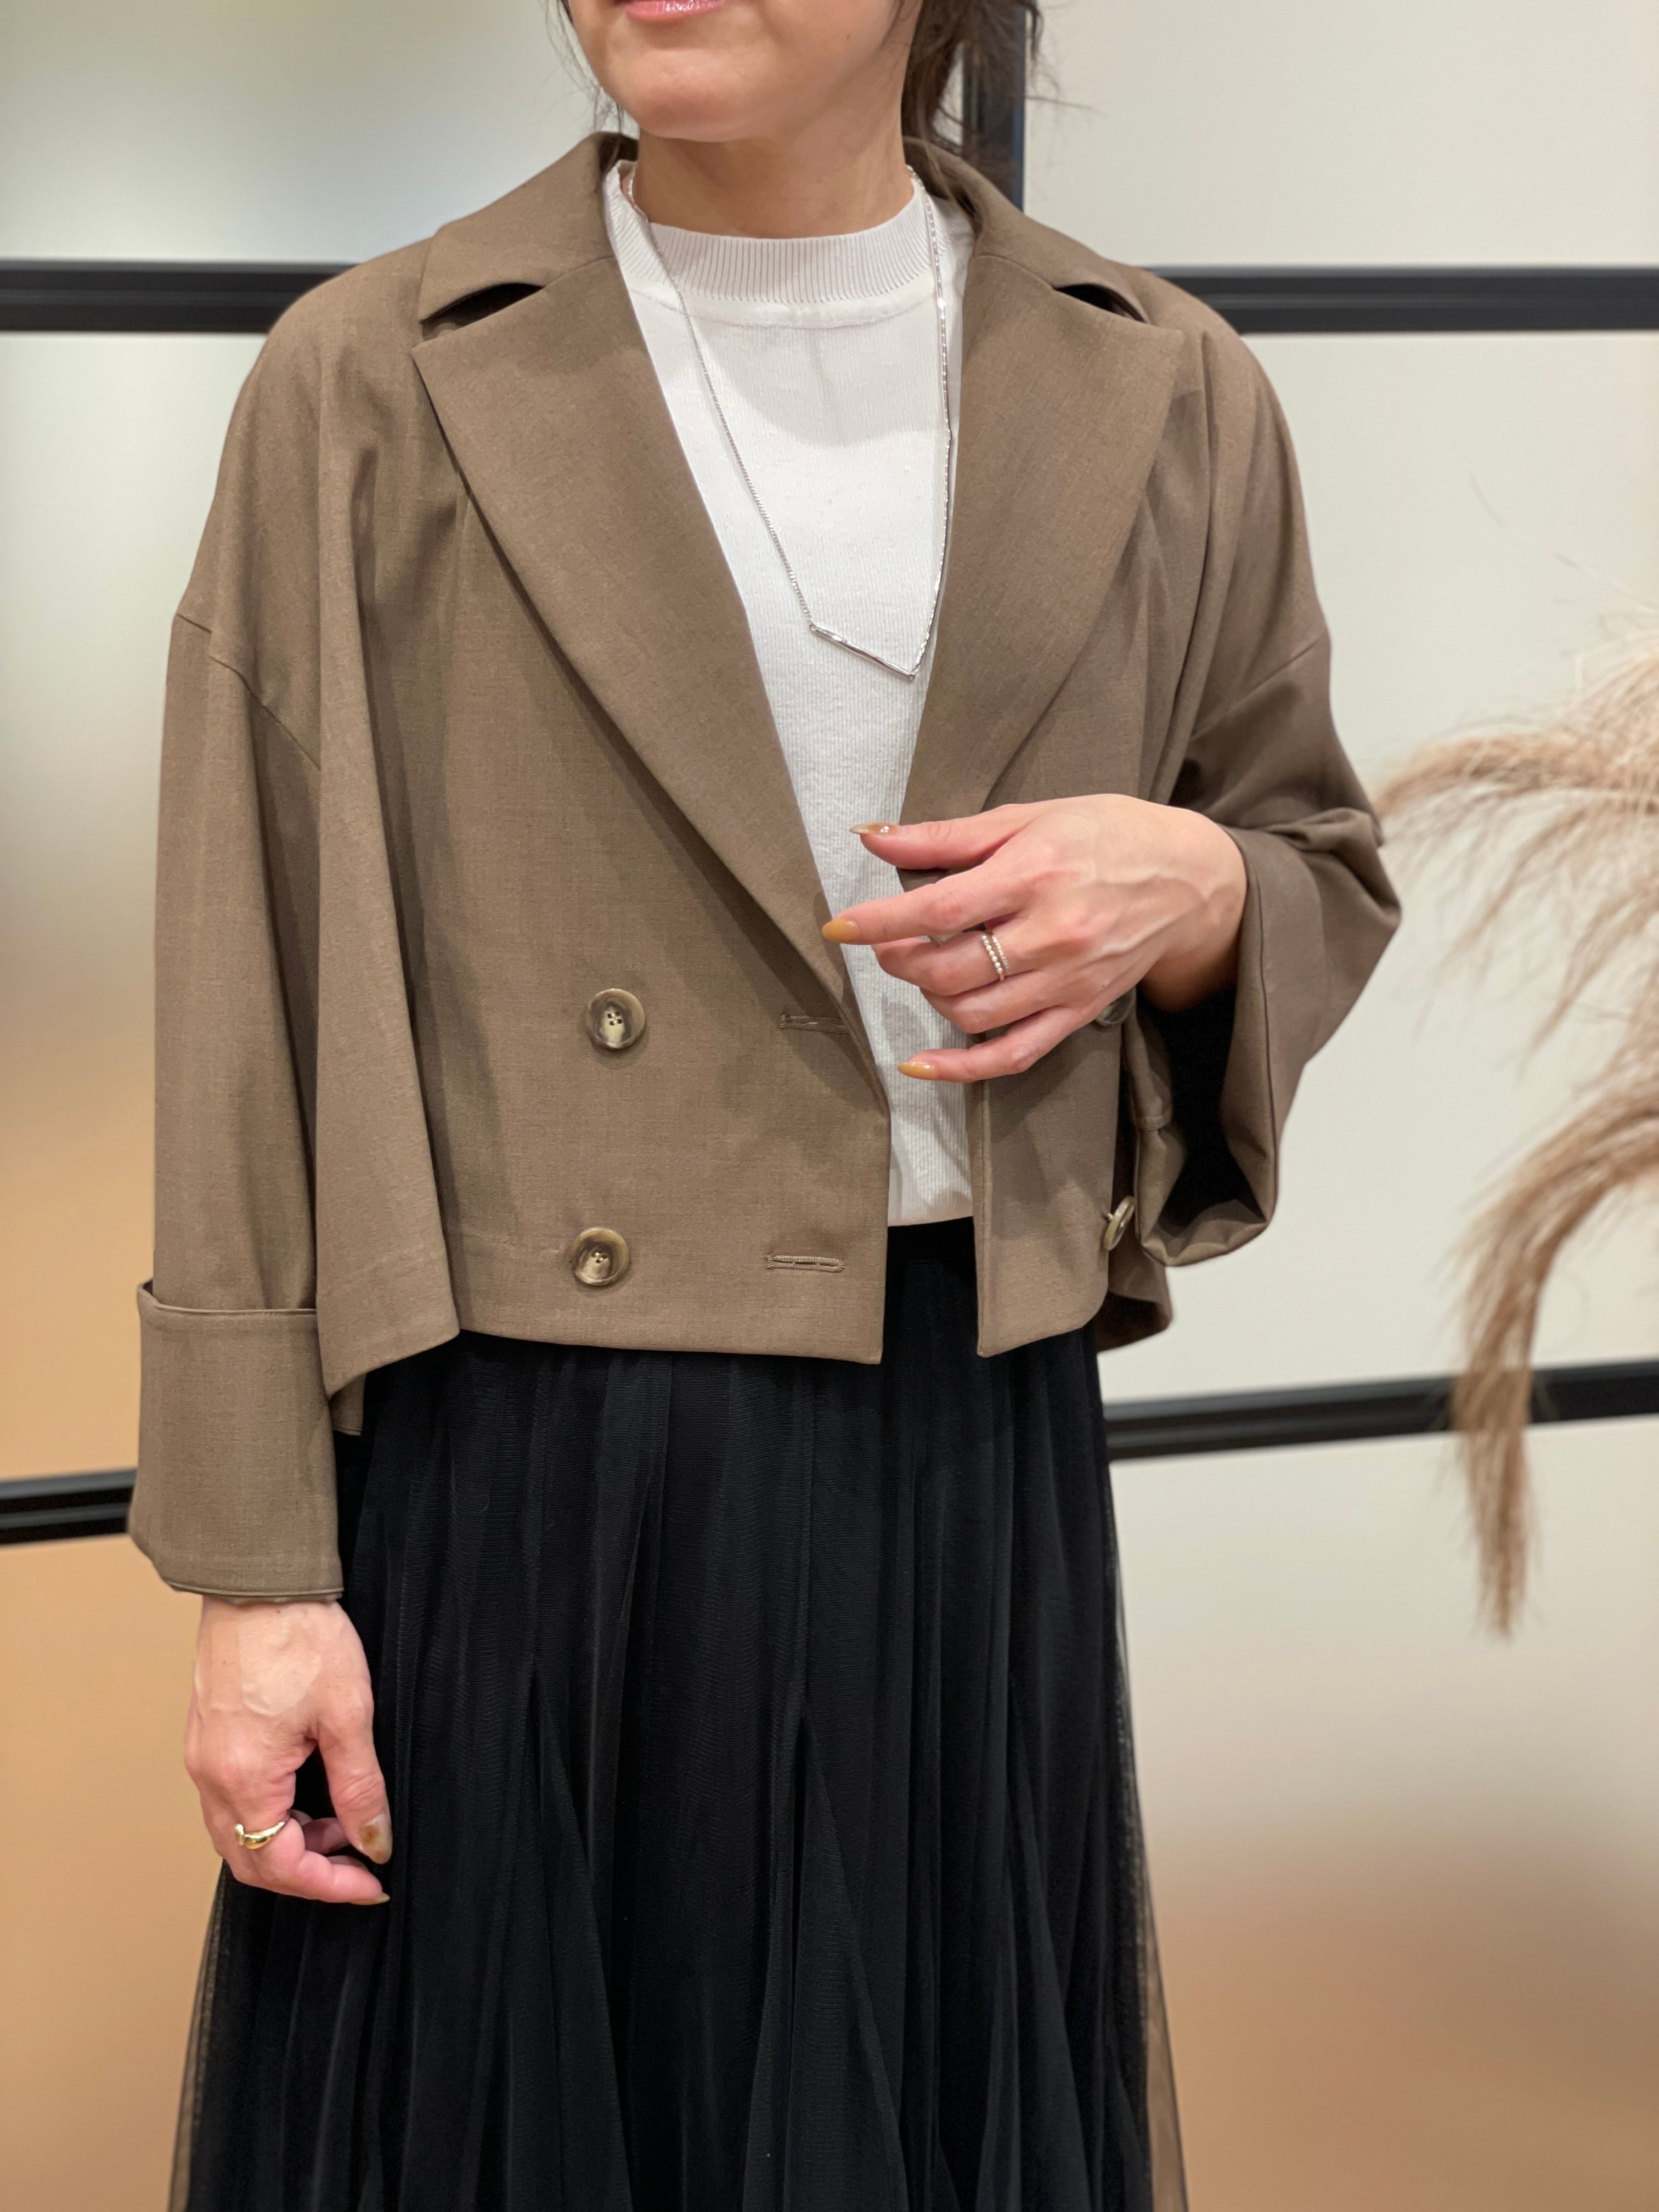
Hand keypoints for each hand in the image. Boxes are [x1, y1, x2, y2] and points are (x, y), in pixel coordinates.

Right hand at [185, 1596, 391, 1904]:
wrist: (260, 1581)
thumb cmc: (299, 1635)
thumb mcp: (348, 1715)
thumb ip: (361, 1788)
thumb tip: (374, 1840)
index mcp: (243, 1779)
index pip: (281, 1867)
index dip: (331, 1885)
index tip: (371, 1884)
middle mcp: (211, 1777)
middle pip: (251, 1861)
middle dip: (308, 1871)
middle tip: (359, 1857)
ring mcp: (203, 1758)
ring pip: (240, 1833)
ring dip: (291, 1841)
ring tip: (344, 1816)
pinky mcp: (208, 1738)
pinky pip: (233, 1800)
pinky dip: (273, 1812)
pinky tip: (312, 1788)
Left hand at [823, 797, 1246, 1082]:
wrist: (1190, 878)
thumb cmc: (1107, 835)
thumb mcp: (1029, 817)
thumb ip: (947, 835)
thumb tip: (872, 837)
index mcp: (1035, 873)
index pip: (939, 907)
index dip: (880, 922)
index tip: (840, 927)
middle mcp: (1051, 932)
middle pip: (950, 967)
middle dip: (901, 959)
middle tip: (889, 943)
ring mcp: (1066, 979)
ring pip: (973, 1012)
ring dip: (929, 996)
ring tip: (924, 969)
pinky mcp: (1078, 1011)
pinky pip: (1012, 1054)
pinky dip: (961, 1067)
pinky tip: (922, 1063)